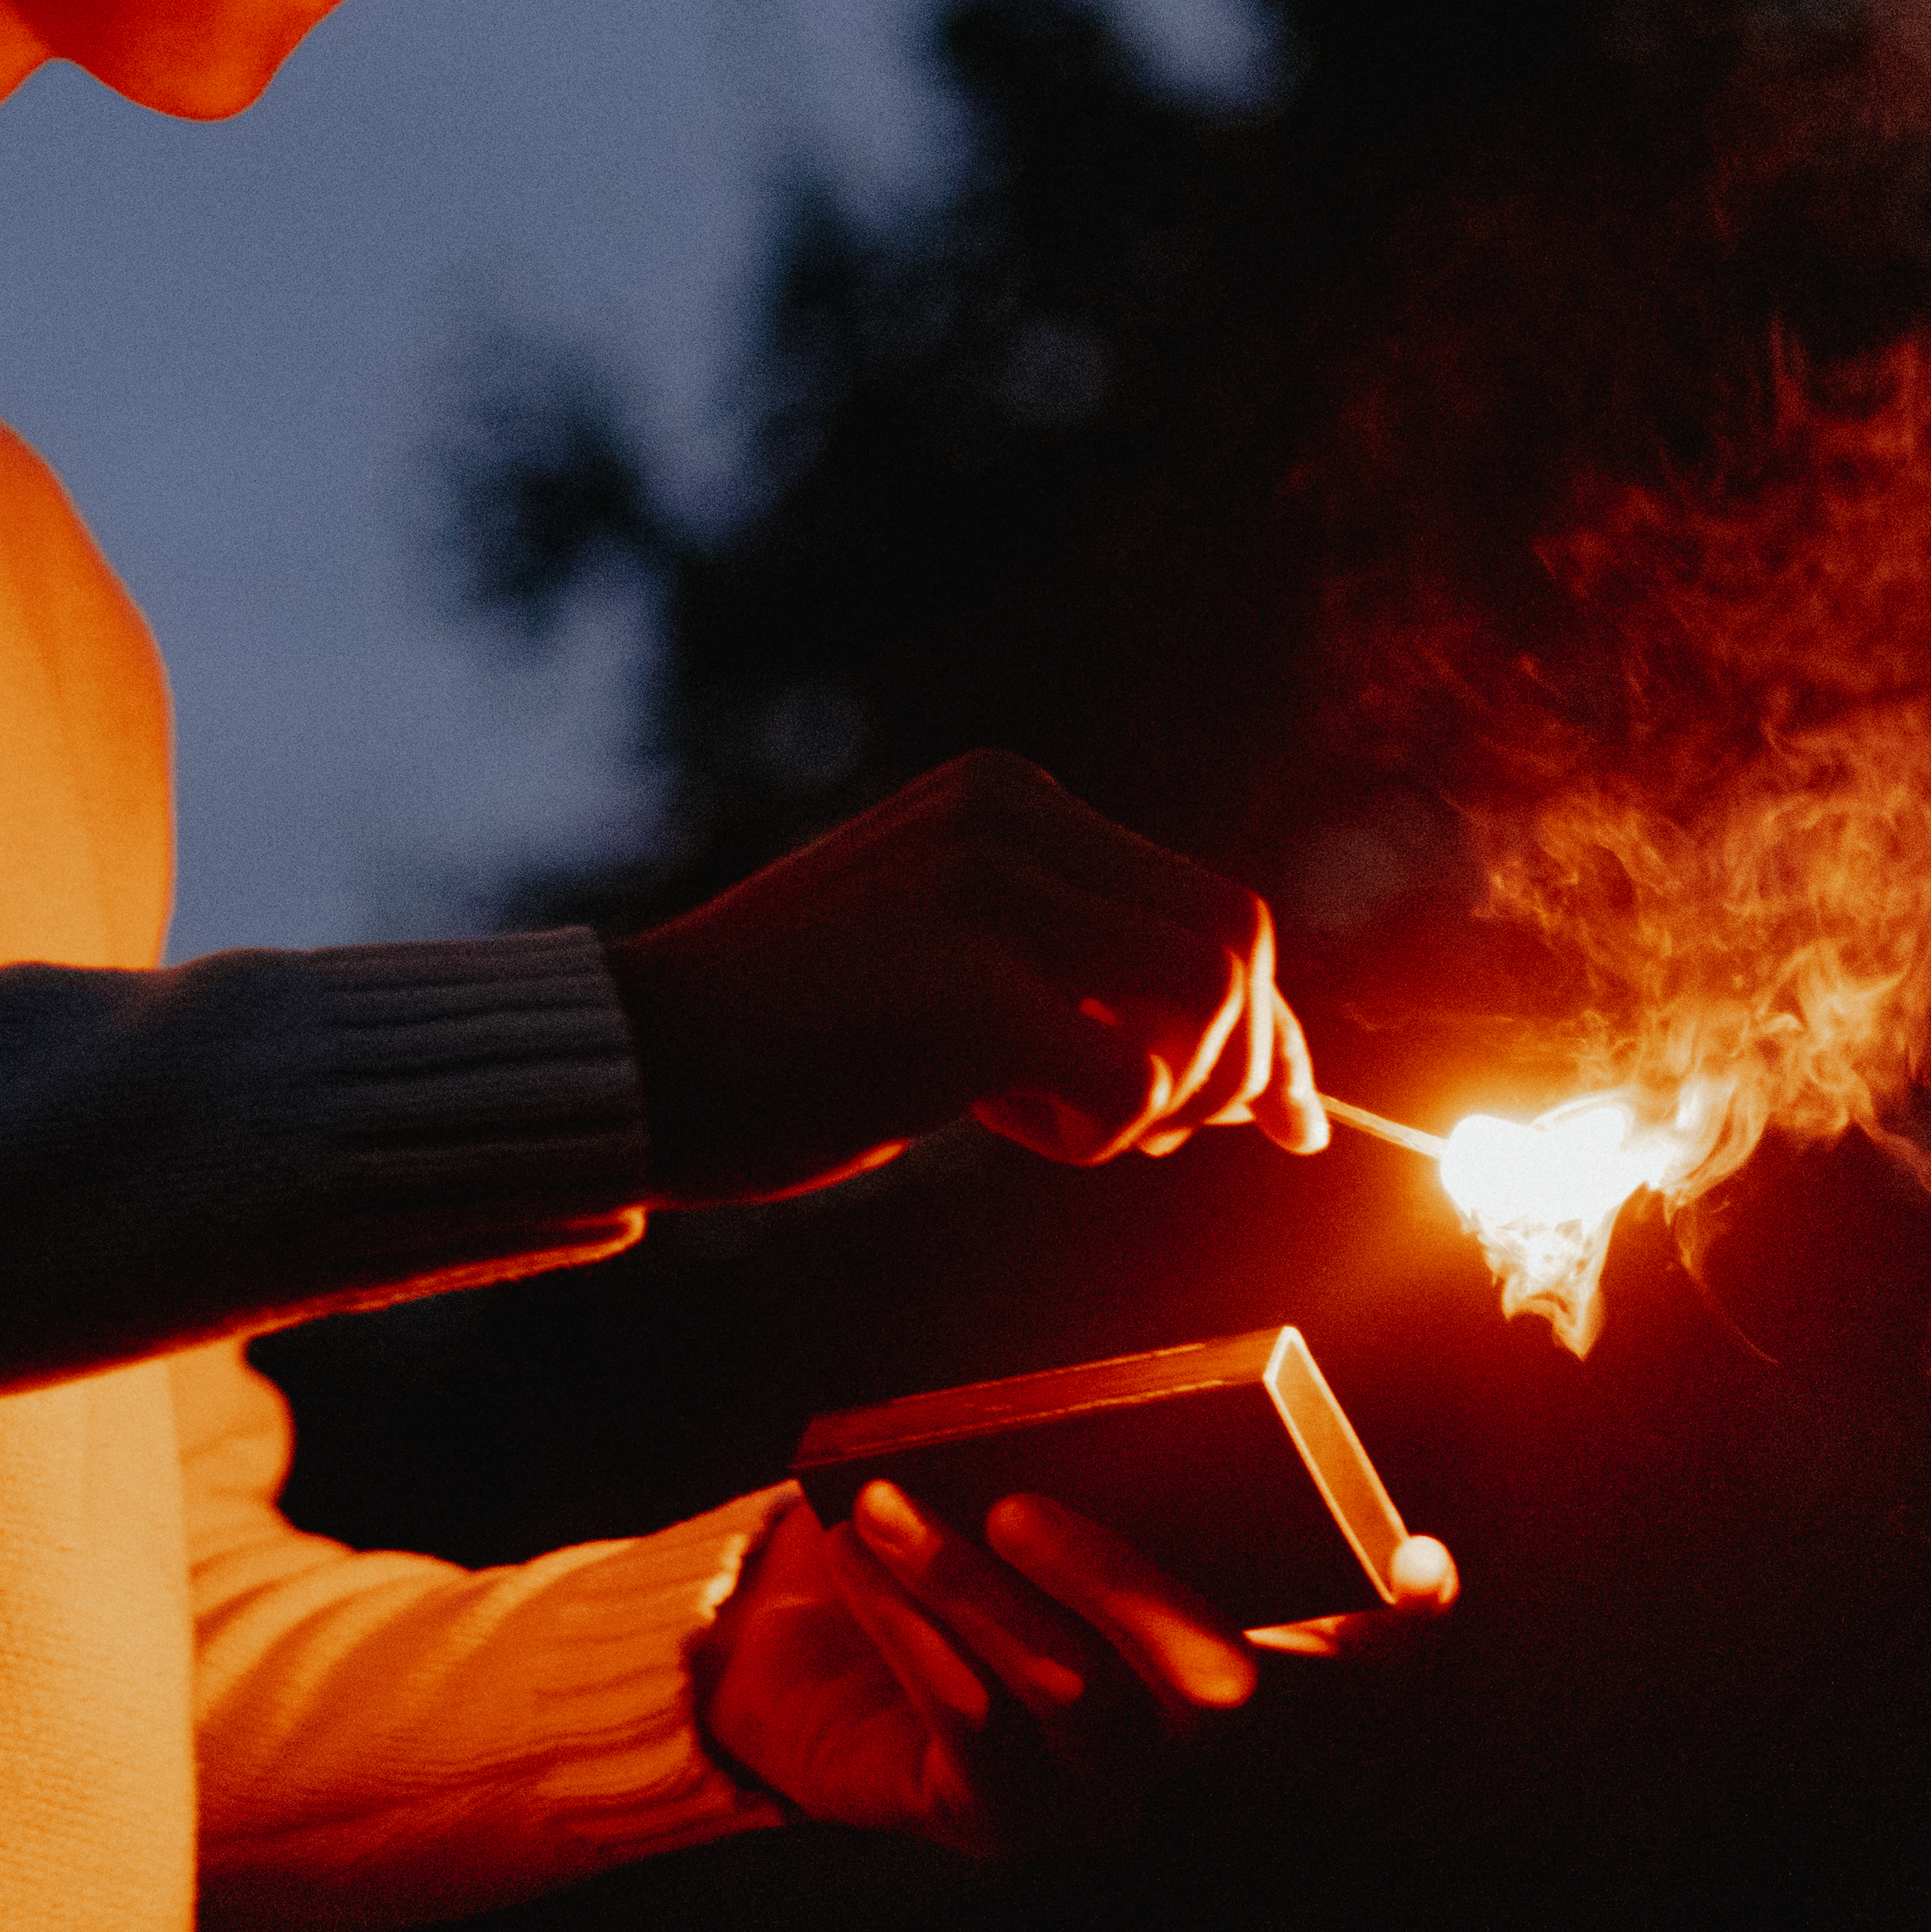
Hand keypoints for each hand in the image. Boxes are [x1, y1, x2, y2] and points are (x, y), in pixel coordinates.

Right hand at [597, 750, 1319, 1202]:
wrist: (643, 1065)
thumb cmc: (793, 1041)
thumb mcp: (946, 956)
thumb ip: (1072, 970)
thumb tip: (1260, 1076)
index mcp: (1007, 797)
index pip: (1204, 901)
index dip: (1265, 1021)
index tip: (1287, 1111)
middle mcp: (1011, 818)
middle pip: (1237, 939)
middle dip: (1242, 1060)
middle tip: (1161, 1134)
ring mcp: (989, 893)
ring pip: (1210, 1000)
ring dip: (1168, 1094)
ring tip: (1054, 1119)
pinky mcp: (970, 987)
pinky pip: (1134, 1081)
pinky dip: (1098, 1133)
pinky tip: (999, 1125)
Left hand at [695, 1480, 1461, 1859]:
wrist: (812, 1662)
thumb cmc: (945, 1551)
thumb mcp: (1016, 1501)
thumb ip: (1075, 1477)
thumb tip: (1067, 1428)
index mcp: (1229, 1652)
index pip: (1362, 1656)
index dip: (1405, 1622)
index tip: (1416, 1565)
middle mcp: (1195, 1750)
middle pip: (1216, 1690)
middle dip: (1121, 1585)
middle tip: (1013, 1503)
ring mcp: (1105, 1800)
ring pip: (1070, 1697)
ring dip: (969, 1588)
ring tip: (883, 1504)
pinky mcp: (1000, 1827)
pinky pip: (966, 1725)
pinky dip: (908, 1630)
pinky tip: (856, 1560)